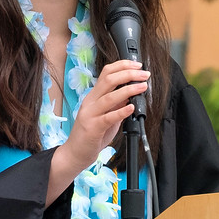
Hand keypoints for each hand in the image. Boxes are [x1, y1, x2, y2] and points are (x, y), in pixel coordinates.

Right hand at [49, 59, 149, 200]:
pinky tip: (131, 108)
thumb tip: (131, 92)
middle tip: (143, 74)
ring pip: (109, 96)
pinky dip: (121, 111)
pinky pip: (108, 117)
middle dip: (128, 74)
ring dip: (129, 89)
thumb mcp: (106, 115)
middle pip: (109, 80)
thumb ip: (116, 104)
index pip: (106, 73)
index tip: (137, 66)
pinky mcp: (92, 128)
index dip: (122, 66)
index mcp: (93, 96)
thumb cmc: (91, 135)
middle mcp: (90, 102)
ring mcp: (90, 114)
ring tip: (142, 87)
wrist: (75, 153)